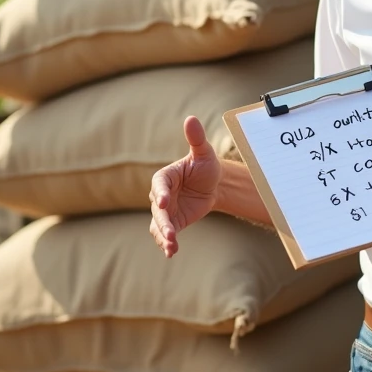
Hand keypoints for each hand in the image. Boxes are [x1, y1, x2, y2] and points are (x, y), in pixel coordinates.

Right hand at [149, 116, 221, 257]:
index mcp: (165, 176)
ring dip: (163, 236)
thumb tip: (191, 118)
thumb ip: (196, 139)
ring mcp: (166, 210)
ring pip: (158, 224)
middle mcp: (161, 194)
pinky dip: (167, 244)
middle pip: (158, 209)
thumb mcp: (204, 153)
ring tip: (171, 246)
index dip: (160, 193)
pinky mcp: (173, 223)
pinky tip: (171, 253)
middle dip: (163, 221)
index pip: (159, 184)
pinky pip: (165, 234)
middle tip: (170, 233)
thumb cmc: (206, 165)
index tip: (163, 201)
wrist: (214, 184)